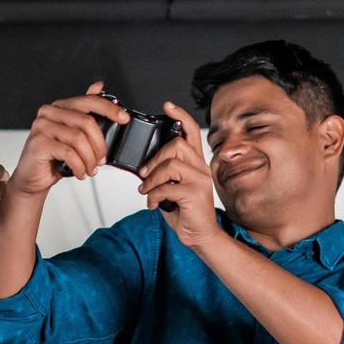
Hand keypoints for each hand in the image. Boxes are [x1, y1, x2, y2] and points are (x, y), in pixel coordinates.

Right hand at [6, 80, 128, 195]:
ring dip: (89, 159)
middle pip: (86, 122)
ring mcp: (42, 126)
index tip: (124, 118)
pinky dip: (79, 166)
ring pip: (78, 139)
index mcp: (60, 107)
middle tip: (101, 160)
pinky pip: (68, 153)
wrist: (33, 178)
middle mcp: (49, 113)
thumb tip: (98, 86)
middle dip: (99, 145)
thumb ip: (86, 114)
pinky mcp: (38, 143)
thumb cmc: (54, 157)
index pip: (89, 101)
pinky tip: (80, 172)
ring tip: (90, 169)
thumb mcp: (75, 136)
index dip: (109, 108)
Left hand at [137, 102, 220, 247]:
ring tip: (147, 191)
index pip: (191, 132)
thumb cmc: (185, 212)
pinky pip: (167, 187)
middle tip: (145, 174)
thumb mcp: (171, 188)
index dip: (180, 116)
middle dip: (155, 158)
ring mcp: (200, 180)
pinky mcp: (195, 193)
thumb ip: (163, 173)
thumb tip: (142, 166)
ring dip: (152, 179)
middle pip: (177, 145)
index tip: (167, 106)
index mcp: (196, 163)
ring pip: (170, 165)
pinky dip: (154, 196)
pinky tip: (154, 204)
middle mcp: (201, 168)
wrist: (200, 236)